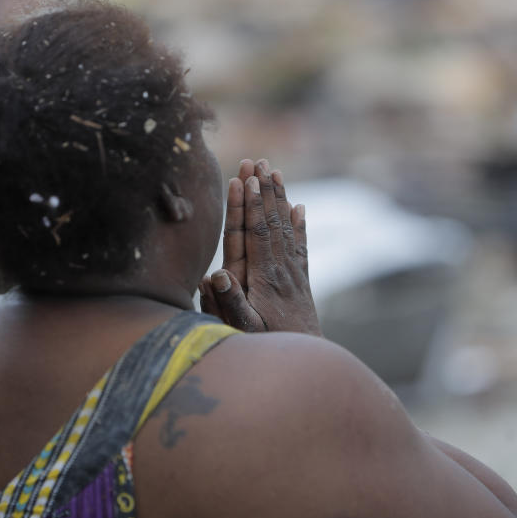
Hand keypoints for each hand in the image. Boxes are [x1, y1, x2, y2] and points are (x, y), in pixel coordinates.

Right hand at [199, 159, 321, 335]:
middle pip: (271, 222)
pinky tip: (299, 207)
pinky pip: (300, 246)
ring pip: (285, 228)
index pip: (256, 234)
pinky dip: (299, 224)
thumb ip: (229, 303)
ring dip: (279, 198)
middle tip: (258, 162)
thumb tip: (212, 276)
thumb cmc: (267, 345)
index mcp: (264, 277)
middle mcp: (281, 269)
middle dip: (263, 192)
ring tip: (275, 171)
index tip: (245, 180)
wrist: (304, 356)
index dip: (249, 207)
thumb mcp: (244, 329)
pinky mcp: (301, 281)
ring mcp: (293, 273)